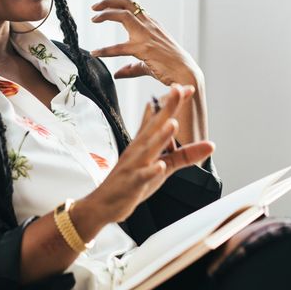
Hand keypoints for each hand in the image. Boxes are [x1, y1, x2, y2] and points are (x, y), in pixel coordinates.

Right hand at [84, 84, 213, 222]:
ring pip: (149, 149)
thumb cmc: (131, 180)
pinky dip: (151, 171)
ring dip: (161, 137)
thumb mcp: (159, 164)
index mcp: (146, 143)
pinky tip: (160, 166)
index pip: (161, 119)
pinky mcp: (132, 183)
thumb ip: (175, 148)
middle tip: (178, 90)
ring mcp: (135, 165)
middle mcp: (139, 149)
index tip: (186, 86)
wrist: (103, 203)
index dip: (173, 103)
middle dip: (168, 109)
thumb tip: (176, 121)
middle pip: (155, 126)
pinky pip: (142, 177)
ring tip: (172, 123)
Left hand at [90, 0, 201, 85]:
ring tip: (94, 18)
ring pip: (123, 15)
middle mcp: (150, 26)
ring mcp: (146, 36)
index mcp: (152, 25)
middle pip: (127, 3)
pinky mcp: (144, 49)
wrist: (185, 72)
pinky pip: (119, 47)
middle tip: (94, 7)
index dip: (117, 3)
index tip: (104, 7)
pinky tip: (96, 53)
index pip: (134, 6)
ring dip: (106, 14)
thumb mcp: (149, 63)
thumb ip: (132, 67)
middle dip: (109, 2)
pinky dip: (105, 50)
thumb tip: (118, 73)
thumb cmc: (171, 66)